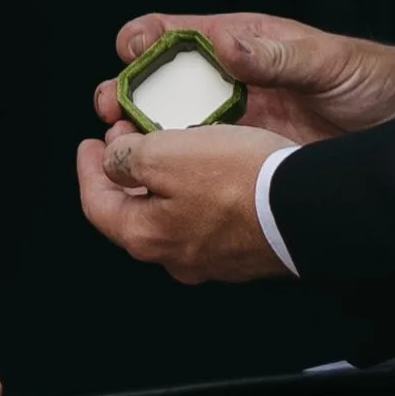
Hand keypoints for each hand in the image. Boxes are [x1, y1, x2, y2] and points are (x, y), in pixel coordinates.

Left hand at [74, 121, 294, 282]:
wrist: (307, 207)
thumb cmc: (237, 180)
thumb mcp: (165, 153)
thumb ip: (126, 159)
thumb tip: (113, 163)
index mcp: (146, 236)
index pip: (97, 205)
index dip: (87, 170)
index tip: (89, 143)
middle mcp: (176, 256)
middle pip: (134, 212)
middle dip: (126, 173)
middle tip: (127, 137)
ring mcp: (213, 258)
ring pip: (173, 215)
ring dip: (163, 180)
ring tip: (170, 145)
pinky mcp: (245, 250)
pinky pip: (209, 217)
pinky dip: (197, 190)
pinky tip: (210, 167)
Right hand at [94, 11, 394, 144]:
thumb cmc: (373, 81)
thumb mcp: (328, 62)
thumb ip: (277, 54)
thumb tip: (223, 42)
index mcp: (243, 45)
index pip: (180, 34)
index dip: (146, 36)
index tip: (128, 46)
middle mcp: (231, 82)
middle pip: (162, 84)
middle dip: (128, 91)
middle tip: (112, 107)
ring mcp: (235, 123)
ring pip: (171, 128)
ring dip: (140, 135)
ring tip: (122, 147)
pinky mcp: (245, 160)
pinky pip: (199, 164)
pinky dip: (173, 171)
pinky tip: (157, 182)